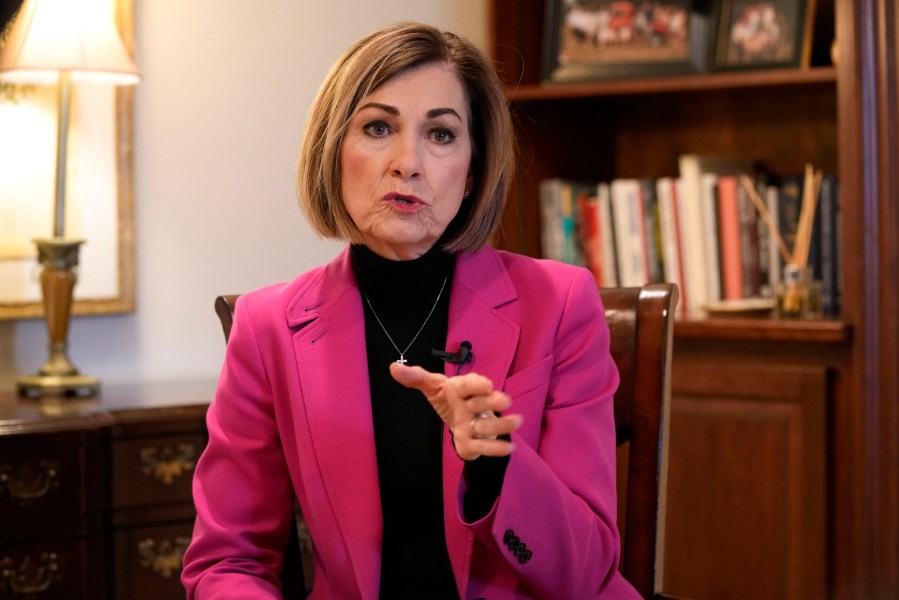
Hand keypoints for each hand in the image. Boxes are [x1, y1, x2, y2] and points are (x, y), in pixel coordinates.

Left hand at [389, 363, 522, 460]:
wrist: (457, 417)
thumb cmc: (447, 398)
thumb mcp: (431, 387)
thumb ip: (415, 378)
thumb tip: (393, 367)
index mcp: (461, 389)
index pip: (469, 384)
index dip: (477, 384)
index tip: (487, 383)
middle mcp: (472, 405)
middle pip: (482, 403)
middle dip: (492, 402)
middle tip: (504, 401)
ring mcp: (477, 423)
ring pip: (487, 424)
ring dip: (501, 424)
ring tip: (516, 422)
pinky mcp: (476, 441)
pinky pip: (485, 445)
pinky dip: (495, 448)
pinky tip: (508, 448)